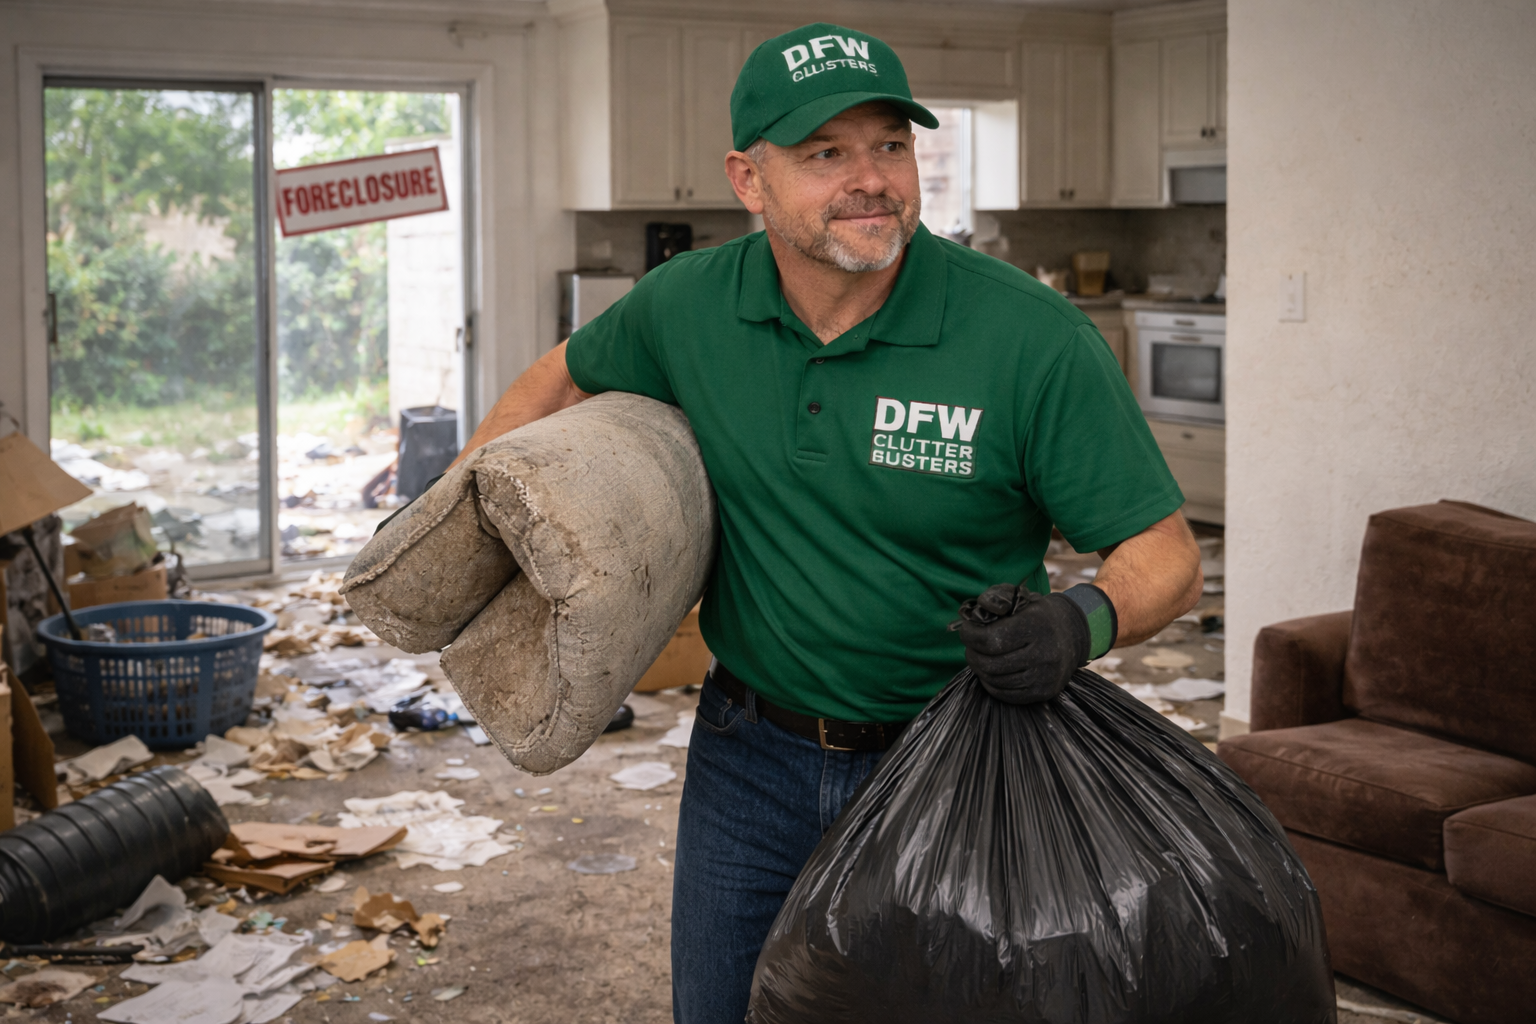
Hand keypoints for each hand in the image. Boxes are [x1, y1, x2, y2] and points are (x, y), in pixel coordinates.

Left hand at [954, 583, 1090, 704]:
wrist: (1071, 636)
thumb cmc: (1036, 615)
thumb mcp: (1019, 597)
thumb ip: (996, 597)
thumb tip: (980, 610)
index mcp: (1037, 625)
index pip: (991, 639)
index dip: (970, 636)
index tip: (967, 630)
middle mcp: (1044, 653)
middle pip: (990, 663)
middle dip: (972, 654)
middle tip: (970, 646)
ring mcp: (1045, 676)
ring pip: (995, 680)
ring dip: (979, 669)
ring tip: (980, 656)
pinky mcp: (1044, 693)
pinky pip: (1005, 694)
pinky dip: (991, 683)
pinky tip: (991, 671)